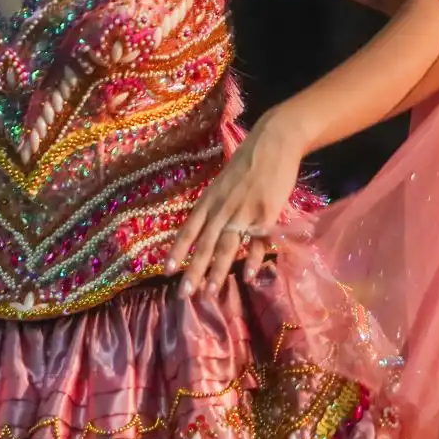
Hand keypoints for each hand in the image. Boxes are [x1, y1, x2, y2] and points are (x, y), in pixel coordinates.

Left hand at [165, 116, 306, 296]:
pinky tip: (246, 276)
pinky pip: (257, 240)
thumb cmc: (245, 166)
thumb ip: (213, 208)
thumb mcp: (221, 185)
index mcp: (208, 201)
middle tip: (184, 294)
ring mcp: (244, 212)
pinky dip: (252, 258)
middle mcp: (222, 209)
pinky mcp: (266, 213)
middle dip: (193, 270)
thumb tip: (202, 230)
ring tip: (209, 292)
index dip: (177, 252)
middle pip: (204, 244)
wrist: (272, 144)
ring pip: (227, 245)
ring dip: (217, 270)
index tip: (166, 272)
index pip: (188, 231)